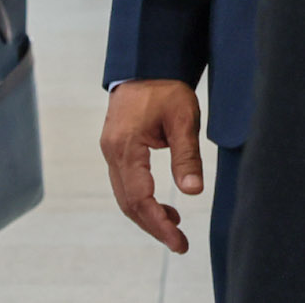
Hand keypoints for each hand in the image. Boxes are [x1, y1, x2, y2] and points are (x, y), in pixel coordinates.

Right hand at [101, 80, 204, 253]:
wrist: (145, 62)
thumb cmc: (165, 86)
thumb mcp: (183, 118)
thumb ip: (186, 156)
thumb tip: (193, 191)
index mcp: (126, 146)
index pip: (139, 198)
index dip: (158, 224)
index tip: (179, 242)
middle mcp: (112, 152)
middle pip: (128, 203)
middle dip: (153, 226)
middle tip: (179, 243)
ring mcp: (111, 150)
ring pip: (124, 195)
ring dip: (147, 214)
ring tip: (175, 226)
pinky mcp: (116, 147)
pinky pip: (125, 183)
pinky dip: (142, 199)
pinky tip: (163, 205)